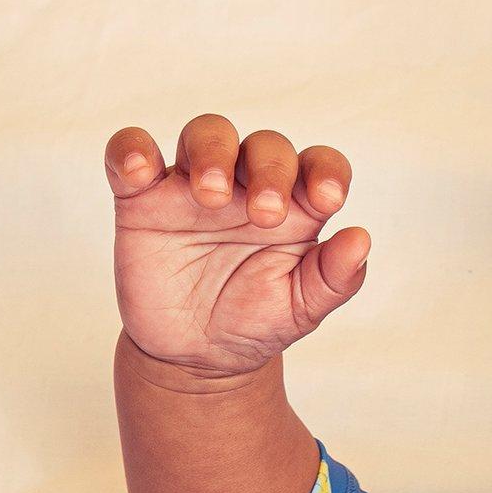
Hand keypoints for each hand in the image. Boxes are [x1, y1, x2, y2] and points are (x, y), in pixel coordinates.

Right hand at [105, 112, 370, 380]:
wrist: (195, 358)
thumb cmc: (253, 322)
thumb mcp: (300, 309)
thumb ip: (333, 278)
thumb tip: (361, 239)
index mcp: (294, 204)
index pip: (318, 165)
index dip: (326, 170)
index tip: (328, 200)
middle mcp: (246, 184)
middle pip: (263, 145)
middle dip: (269, 170)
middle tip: (265, 215)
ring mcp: (193, 185)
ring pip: (205, 134)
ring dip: (212, 153)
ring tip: (210, 195)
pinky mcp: (143, 198)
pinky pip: (131, 153)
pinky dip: (130, 150)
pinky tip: (139, 170)